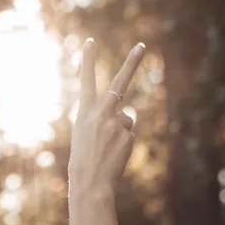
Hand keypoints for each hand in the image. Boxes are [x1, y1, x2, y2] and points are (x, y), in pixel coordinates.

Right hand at [70, 40, 145, 197]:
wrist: (90, 183)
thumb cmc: (82, 160)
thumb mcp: (84, 134)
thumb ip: (103, 119)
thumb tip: (128, 114)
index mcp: (84, 113)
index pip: (86, 81)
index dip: (88, 61)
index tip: (90, 41)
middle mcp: (101, 114)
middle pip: (119, 83)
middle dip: (131, 63)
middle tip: (142, 46)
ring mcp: (116, 123)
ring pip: (125, 119)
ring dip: (119, 131)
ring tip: (106, 149)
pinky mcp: (128, 135)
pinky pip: (128, 134)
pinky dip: (123, 143)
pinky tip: (114, 155)